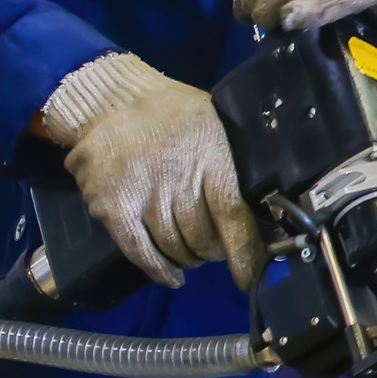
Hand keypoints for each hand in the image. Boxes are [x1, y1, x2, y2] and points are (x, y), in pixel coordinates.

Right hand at [40, 54, 261, 289]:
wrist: (110, 100)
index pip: (232, 215)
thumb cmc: (171, 115)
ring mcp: (143, 195)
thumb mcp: (215, 127)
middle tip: (213, 246)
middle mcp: (177, 178)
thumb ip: (234, 166)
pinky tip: (171, 276)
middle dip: (213, 249)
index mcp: (209, 156)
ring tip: (191, 252)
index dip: (244, 252)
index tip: (249, 276)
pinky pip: (140, 252)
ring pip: (175, 248)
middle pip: (203, 238)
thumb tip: (266, 208)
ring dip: (187, 257)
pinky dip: (158, 269)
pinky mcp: (113, 208)